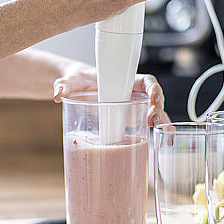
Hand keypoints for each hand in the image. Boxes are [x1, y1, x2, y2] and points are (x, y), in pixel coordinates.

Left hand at [53, 66, 169, 126]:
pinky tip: (166, 144)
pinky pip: (148, 125)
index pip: (147, 81)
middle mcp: (134, 93)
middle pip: (156, 100)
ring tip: (165, 137)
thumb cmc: (78, 80)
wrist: (76, 88)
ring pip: (157, 114)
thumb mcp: (72, 80)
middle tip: (152, 121)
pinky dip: (159, 134)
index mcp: (126, 80)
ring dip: (162, 124)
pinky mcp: (131, 119)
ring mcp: (135, 107)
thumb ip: (65, 85)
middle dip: (159, 111)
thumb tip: (58, 93)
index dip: (154, 89)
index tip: (153, 98)